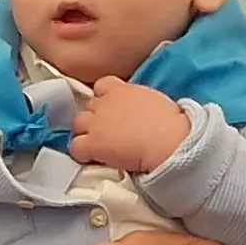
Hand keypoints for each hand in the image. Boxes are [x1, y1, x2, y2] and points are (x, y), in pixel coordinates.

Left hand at [68, 78, 187, 174]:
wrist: (168, 140)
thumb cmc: (170, 123)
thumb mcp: (152, 100)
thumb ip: (137, 101)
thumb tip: (137, 110)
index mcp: (121, 88)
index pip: (102, 85)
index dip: (104, 98)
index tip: (113, 110)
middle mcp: (104, 102)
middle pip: (88, 107)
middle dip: (95, 118)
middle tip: (108, 131)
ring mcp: (96, 122)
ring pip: (77, 125)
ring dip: (85, 133)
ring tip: (98, 145)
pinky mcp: (93, 143)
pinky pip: (76, 147)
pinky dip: (82, 153)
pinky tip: (94, 158)